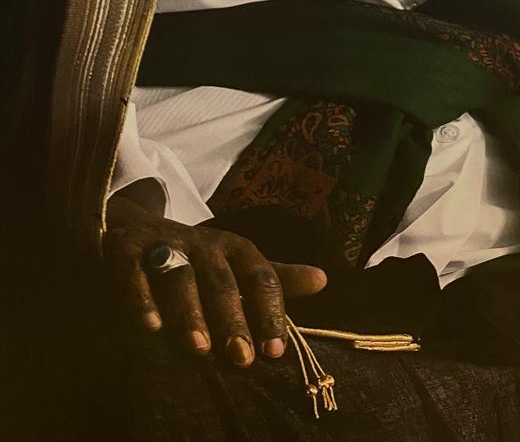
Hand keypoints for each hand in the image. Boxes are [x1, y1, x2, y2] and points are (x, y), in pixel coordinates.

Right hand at [105, 192, 326, 366]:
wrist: (136, 229)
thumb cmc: (197, 259)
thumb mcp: (237, 266)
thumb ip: (275, 278)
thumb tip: (323, 280)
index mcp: (235, 248)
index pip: (260, 278)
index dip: (270, 312)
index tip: (276, 351)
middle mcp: (203, 243)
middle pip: (221, 281)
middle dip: (232, 320)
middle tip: (241, 359)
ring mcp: (164, 244)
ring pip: (180, 276)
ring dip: (190, 312)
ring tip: (199, 349)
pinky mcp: (127, 249)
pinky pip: (133, 272)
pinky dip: (140, 298)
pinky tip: (150, 327)